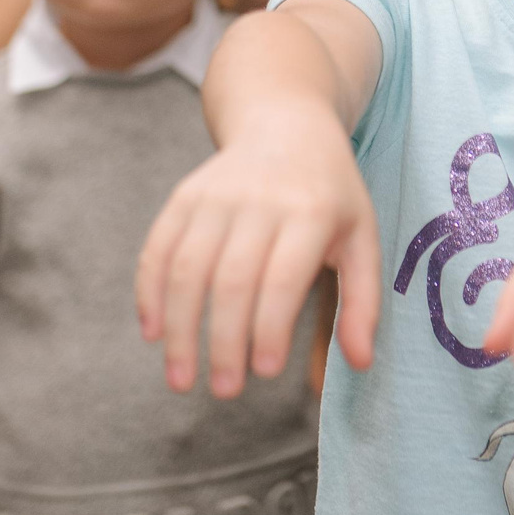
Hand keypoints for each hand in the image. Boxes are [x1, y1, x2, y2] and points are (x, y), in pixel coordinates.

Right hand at [136, 100, 379, 399]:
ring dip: (179, 328)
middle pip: (231, 279)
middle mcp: (259, 200)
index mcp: (311, 211)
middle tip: (225, 391)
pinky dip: (149, 292)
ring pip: (187, 268)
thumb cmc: (331, 194)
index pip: (283, 277)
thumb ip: (364, 302)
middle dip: (223, 341)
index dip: (269, 327)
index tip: (264, 373)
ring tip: (182, 379)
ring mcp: (215, 195)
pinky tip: (153, 333)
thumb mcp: (362, 237)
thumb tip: (360, 364)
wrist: (286, 123)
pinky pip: (159, 247)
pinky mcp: (184, 196)